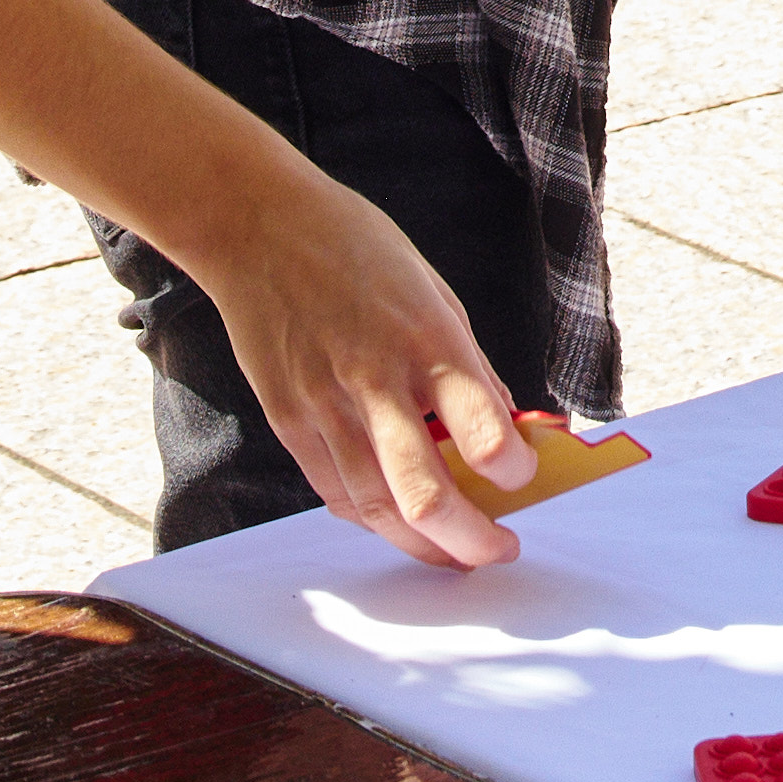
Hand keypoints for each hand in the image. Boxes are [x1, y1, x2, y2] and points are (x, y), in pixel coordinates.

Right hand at [169, 160, 535, 570]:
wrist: (257, 227)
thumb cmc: (353, 248)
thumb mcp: (433, 290)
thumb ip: (468, 365)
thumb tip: (506, 425)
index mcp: (427, 337)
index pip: (485, 433)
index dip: (517, 472)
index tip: (525, 476)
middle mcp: (377, 379)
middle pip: (428, 494)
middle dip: (472, 541)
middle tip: (498, 548)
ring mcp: (325, 405)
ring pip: (377, 508)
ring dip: (424, 545)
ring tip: (454, 553)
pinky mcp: (288, 420)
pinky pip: (335, 491)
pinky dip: (372, 517)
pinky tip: (397, 520)